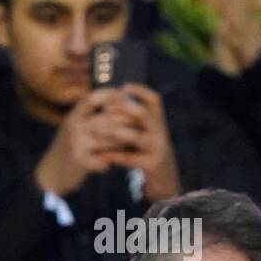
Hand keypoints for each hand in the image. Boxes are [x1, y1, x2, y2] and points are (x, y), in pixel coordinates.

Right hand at [34, 88, 132, 195]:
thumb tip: (121, 102)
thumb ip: (93, 116)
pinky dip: (108, 163)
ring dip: (121, 145)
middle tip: (138, 129)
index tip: (126, 97)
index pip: (92, 98)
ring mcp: (76, 142)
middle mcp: (73, 124)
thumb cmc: (73, 146)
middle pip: (107, 119)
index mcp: (74, 115)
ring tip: (127, 148)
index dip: (110, 95)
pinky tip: (107, 166)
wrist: (52, 171)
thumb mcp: (78, 126)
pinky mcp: (79, 159)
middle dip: (126, 124)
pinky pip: (104, 160)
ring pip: (110, 140)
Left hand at [96, 84, 182, 200]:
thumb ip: (133, 114)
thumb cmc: (147, 146)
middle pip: (142, 114)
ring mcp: (157, 147)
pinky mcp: (152, 163)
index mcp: (158, 120)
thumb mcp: (146, 127)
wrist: (164, 174)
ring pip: (135, 136)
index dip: (140, 91)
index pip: (154, 100)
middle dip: (122, 109)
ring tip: (96, 129)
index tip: (124, 87)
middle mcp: (160, 132)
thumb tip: (115, 94)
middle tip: (104, 109)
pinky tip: (102, 155)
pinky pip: (130, 158)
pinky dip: (114, 156)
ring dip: (114, 131)